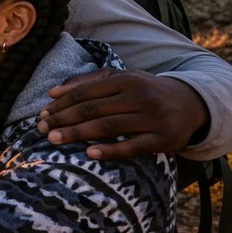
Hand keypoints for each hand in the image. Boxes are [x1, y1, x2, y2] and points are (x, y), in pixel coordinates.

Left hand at [36, 69, 208, 159]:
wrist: (191, 103)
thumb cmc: (145, 91)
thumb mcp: (122, 78)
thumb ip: (88, 82)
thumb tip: (52, 92)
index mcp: (126, 79)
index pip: (85, 93)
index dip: (61, 104)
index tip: (41, 114)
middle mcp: (139, 96)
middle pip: (93, 109)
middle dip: (63, 119)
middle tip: (40, 129)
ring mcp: (152, 118)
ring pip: (109, 126)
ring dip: (78, 133)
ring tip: (54, 140)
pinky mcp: (164, 139)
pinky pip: (133, 147)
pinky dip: (111, 150)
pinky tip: (89, 154)